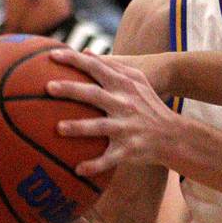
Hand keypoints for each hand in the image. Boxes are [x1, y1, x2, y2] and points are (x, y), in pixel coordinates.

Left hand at [47, 49, 184, 174]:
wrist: (173, 135)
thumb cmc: (149, 104)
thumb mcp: (138, 81)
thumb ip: (113, 66)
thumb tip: (84, 52)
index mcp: (124, 86)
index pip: (97, 68)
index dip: (75, 60)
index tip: (51, 55)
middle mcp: (124, 104)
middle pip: (94, 94)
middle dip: (72, 90)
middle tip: (48, 87)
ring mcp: (126, 127)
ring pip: (101, 127)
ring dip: (80, 127)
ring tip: (58, 128)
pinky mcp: (129, 149)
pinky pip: (109, 158)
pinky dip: (95, 165)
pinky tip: (78, 170)